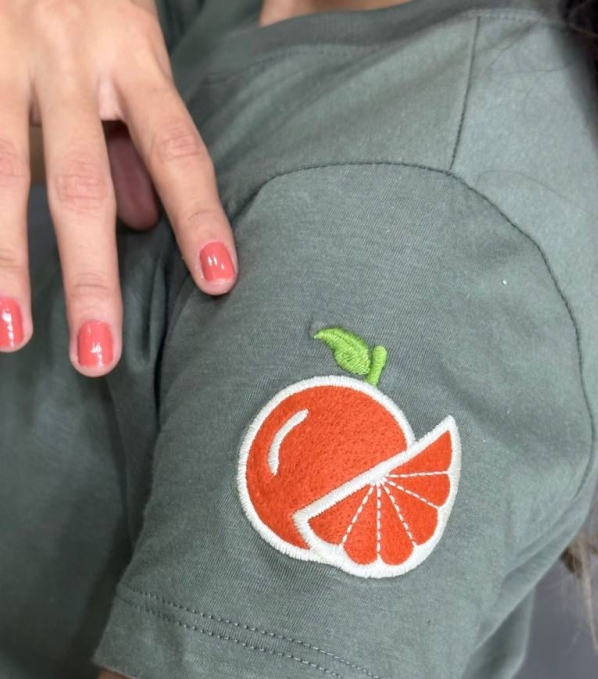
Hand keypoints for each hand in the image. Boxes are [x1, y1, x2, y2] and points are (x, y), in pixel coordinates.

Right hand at [0, 0, 237, 375]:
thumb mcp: (129, 44)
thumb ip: (138, 130)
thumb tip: (149, 222)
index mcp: (132, 53)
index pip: (177, 149)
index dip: (198, 216)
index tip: (217, 281)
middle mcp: (67, 56)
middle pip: (82, 182)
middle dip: (89, 276)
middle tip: (98, 355)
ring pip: (0, 170)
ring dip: (4, 261)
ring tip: (10, 333)